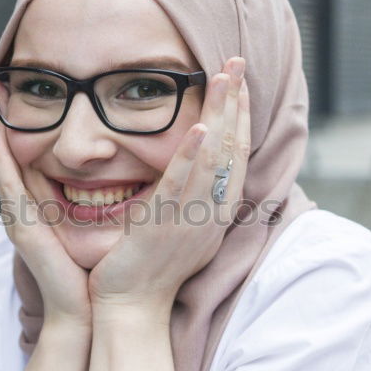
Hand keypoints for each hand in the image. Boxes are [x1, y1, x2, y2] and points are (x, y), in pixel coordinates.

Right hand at [0, 87, 91, 330]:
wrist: (83, 310)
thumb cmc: (90, 274)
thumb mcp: (91, 231)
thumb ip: (94, 205)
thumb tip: (114, 180)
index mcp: (39, 209)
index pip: (23, 162)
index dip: (13, 132)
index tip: (9, 102)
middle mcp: (23, 210)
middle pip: (5, 157)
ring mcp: (18, 217)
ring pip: (1, 163)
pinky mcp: (22, 226)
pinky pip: (8, 184)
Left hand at [87, 57, 250, 316]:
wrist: (132, 309)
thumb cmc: (149, 269)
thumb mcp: (177, 226)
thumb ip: (186, 195)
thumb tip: (191, 165)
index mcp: (215, 212)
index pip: (234, 155)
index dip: (239, 116)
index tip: (239, 82)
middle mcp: (211, 214)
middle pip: (231, 149)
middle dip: (235, 103)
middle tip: (238, 61)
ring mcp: (191, 220)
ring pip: (213, 161)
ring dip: (220, 116)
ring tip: (224, 78)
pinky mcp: (165, 227)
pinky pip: (182, 187)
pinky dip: (193, 157)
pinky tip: (200, 129)